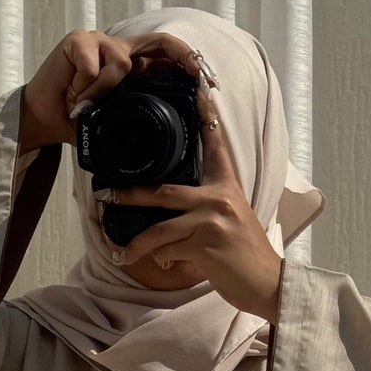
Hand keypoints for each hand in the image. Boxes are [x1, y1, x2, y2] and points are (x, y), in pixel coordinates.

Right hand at [21, 27, 212, 149]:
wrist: (42, 122)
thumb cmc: (77, 121)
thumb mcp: (114, 121)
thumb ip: (136, 115)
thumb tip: (171, 133)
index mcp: (131, 66)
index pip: (165, 55)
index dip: (188, 63)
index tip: (207, 83)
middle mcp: (118, 48)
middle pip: (160, 41)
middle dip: (183, 55)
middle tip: (196, 74)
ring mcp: (98, 40)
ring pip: (121, 62)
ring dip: (104, 92)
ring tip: (83, 107)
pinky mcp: (77, 41)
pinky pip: (93, 66)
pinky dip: (85, 89)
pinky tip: (72, 98)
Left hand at [106, 84, 285, 323]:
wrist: (266, 283)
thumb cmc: (245, 254)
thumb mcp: (231, 219)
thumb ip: (204, 209)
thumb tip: (166, 221)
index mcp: (226, 185)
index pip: (213, 143)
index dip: (204, 114)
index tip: (197, 86)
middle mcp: (219, 198)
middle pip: (164, 192)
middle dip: (130, 196)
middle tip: (104, 195)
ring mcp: (212, 221)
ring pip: (160, 229)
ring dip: (137, 243)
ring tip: (121, 249)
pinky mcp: (206, 246)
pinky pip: (169, 250)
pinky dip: (158, 259)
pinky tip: (154, 265)